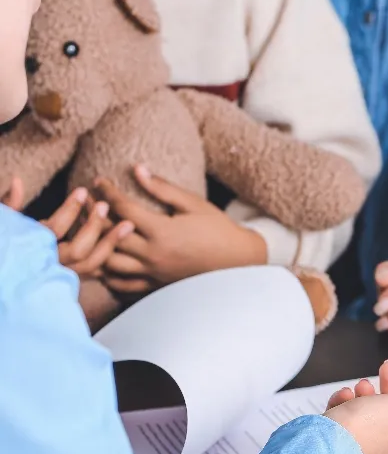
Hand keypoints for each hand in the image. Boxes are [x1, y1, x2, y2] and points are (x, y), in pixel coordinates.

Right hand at [3, 177, 133, 277]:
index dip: (69, 209)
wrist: (5, 285)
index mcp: (29, 248)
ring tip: (128, 224)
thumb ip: (8, 203)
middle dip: (94, 227)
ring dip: (110, 244)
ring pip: (90, 265)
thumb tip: (17, 180)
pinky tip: (122, 242)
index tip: (82, 190)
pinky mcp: (69, 282)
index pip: (54, 229)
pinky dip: (108, 259)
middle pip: (78, 251)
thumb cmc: (2, 245)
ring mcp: (59, 276)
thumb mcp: (1, 222)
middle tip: (105, 205)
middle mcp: (46, 265)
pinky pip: (94, 274)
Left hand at [96, 165, 267, 292]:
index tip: (99, 180)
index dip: (108, 191)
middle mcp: (153, 255)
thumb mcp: (193, 204)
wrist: (237, 259)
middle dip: (93, 217)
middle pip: (109, 235)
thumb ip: (162, 188)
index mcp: (162, 232)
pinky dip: (108, 275)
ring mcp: (153, 272)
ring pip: (110, 263)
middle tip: (84, 203)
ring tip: (89, 232)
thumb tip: (137, 169)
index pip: (124, 208)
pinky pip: (122, 285)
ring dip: (96, 246)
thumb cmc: (218, 228)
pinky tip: (103, 261)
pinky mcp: (155, 285)